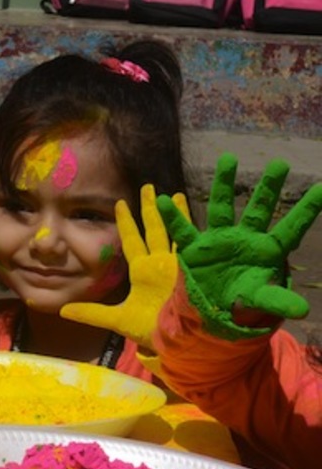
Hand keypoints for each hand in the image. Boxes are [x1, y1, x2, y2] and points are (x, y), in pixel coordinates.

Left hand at [60, 185, 188, 350]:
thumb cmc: (151, 330)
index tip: (120, 203)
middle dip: (151, 209)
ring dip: (174, 213)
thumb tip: (62, 311)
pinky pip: (193, 244)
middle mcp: (161, 264)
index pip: (132, 241)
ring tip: (173, 193)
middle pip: (154, 230)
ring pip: (174, 232)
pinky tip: (195, 212)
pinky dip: (193, 228)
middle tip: (148, 186)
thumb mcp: (117, 319)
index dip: (127, 223)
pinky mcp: (195, 270)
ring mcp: (180, 265)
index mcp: (143, 272)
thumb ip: (91, 313)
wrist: (178, 344)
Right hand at [158, 153, 321, 336]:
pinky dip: (172, 217)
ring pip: (221, 208)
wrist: (211, 309)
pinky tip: (163, 201)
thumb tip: (303, 310)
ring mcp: (219, 240)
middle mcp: (245, 238)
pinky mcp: (195, 248)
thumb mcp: (259, 300)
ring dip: (224, 184)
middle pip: (259, 209)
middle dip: (269, 188)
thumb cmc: (241, 301)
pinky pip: (183, 231)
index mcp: (267, 251)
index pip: (290, 228)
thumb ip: (278, 301)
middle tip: (280, 164)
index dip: (305, 211)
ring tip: (228, 159)